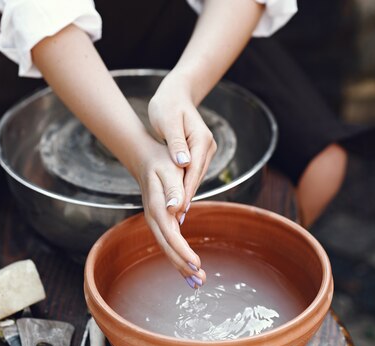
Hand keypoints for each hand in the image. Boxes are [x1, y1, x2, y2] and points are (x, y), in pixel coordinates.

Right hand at [133, 137, 206, 288]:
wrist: (147, 158)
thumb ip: (174, 190)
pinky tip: (188, 268)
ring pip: (167, 249)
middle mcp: (154, 218)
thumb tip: (176, 209)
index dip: (182, 251)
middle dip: (183, 266)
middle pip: (167, 247)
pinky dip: (178, 258)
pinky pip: (168, 243)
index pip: (170, 235)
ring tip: (197, 283)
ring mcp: (156, 221)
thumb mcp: (170, 170)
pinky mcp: (160, 222)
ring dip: (181, 266)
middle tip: (200, 281)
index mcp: (157, 208)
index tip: (196, 264)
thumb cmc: (162, 161)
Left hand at [148, 71, 216, 222]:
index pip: (193, 171)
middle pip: (195, 178)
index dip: (185, 191)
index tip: (176, 208)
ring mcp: (205, 152)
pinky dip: (184, 188)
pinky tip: (176, 202)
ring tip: (174, 218)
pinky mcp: (199, 155)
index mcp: (201, 139)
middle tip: (175, 222)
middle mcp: (207, 147)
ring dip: (185, 197)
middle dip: (185, 199)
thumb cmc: (167, 105)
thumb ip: (175, 142)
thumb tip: (182, 163)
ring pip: (194, 179)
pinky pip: (191, 175)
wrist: (176, 94)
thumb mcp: (167, 121)